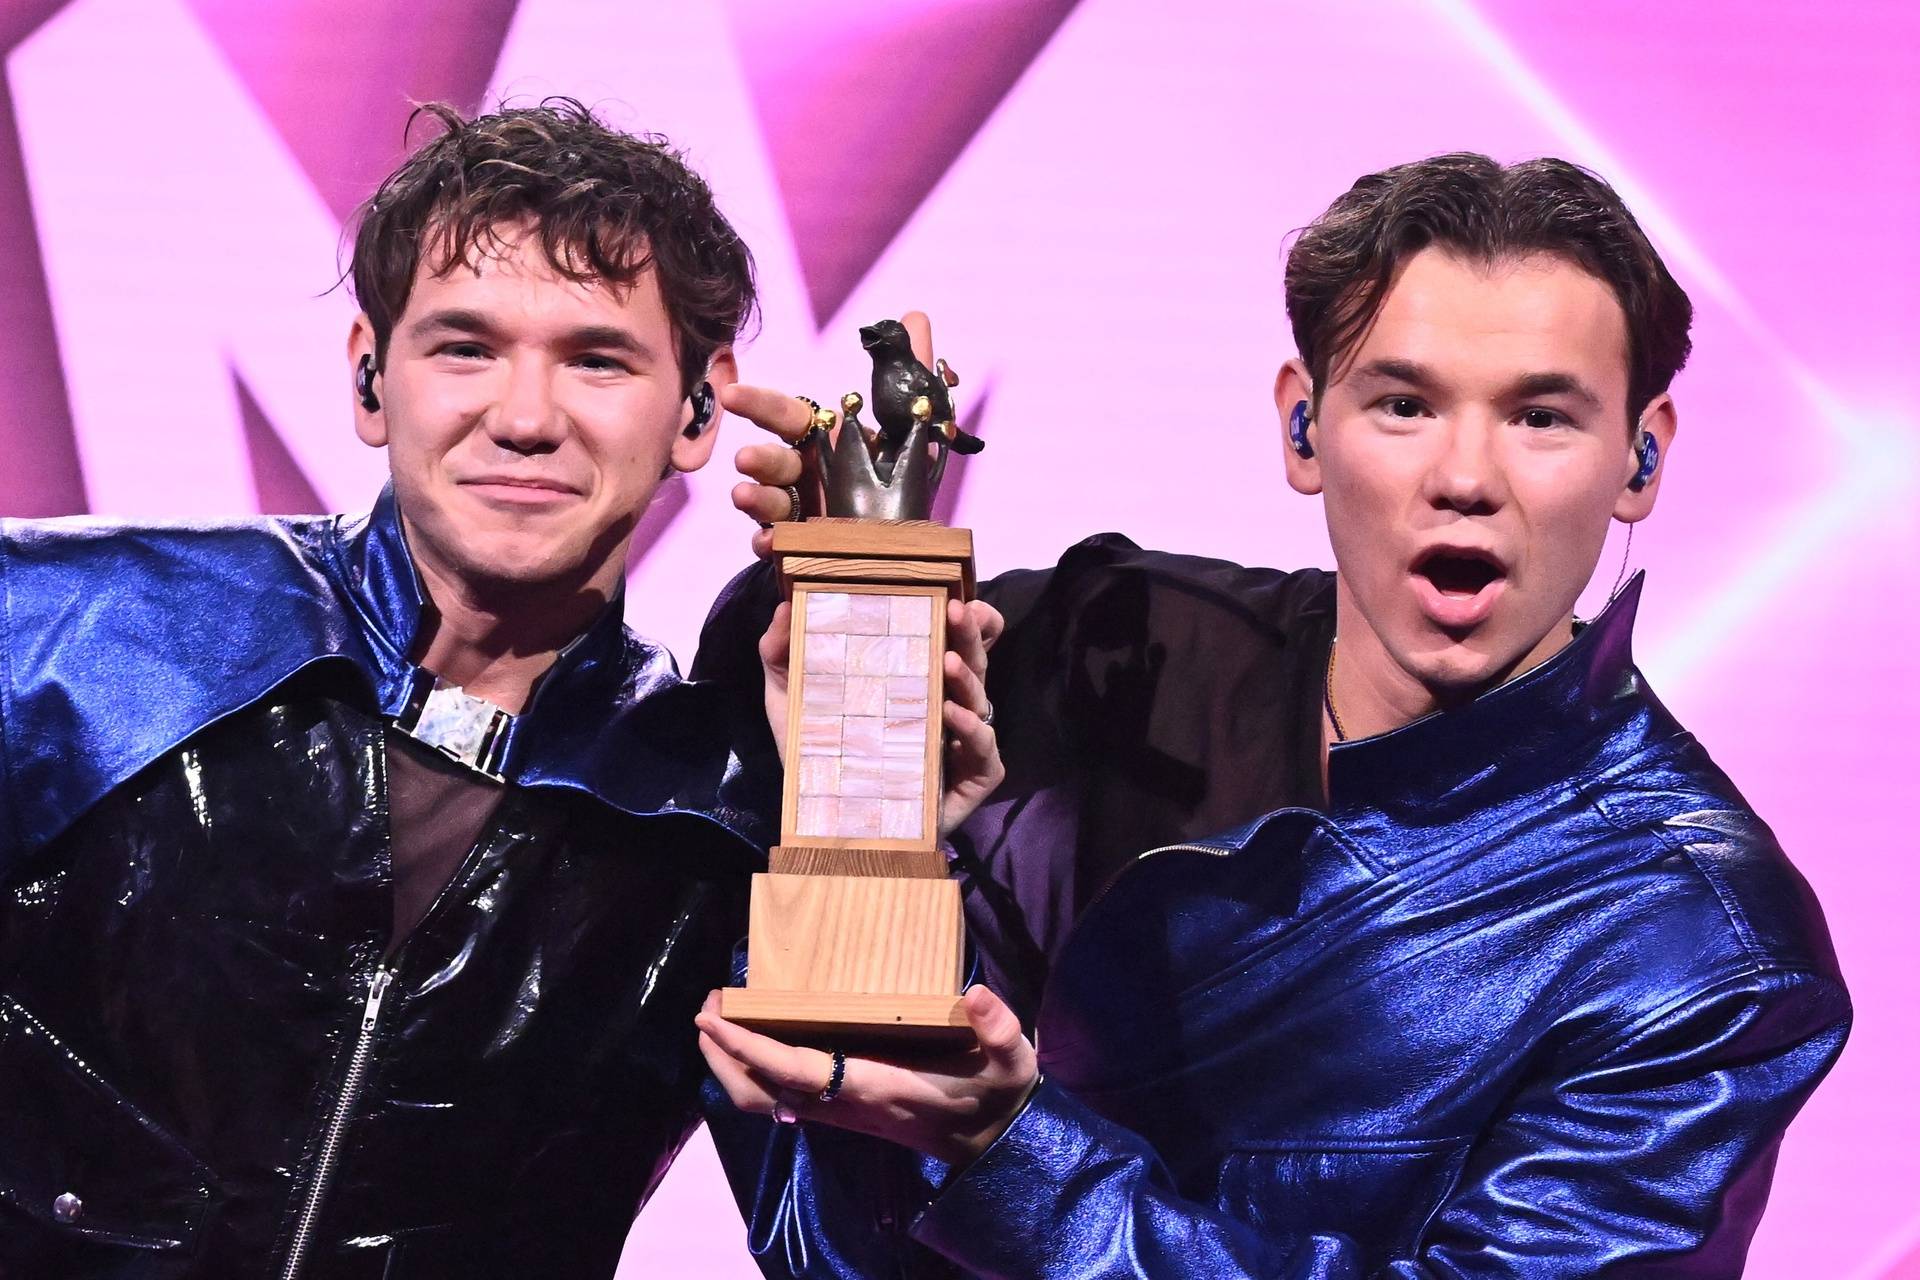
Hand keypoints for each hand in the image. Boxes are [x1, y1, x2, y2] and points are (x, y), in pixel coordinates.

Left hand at [697, 986, 1038, 1165]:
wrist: (994, 1144)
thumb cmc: (997, 1098)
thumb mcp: (1010, 1062)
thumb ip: (999, 1028)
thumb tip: (974, 996)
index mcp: (875, 1088)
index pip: (798, 1071)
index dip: (752, 1048)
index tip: (716, 1018)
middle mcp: (846, 1104)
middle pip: (760, 1095)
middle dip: (723, 1057)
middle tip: (707, 1006)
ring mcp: (841, 1110)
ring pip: (766, 1099)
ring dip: (732, 1064)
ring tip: (718, 1017)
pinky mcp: (844, 1108)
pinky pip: (783, 1093)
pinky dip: (757, 1066)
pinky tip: (757, 1034)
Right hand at [722, 311, 939, 558]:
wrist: (899, 532)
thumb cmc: (892, 468)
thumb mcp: (908, 420)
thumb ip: (909, 369)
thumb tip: (916, 315)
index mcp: (822, 438)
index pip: (786, 415)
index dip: (759, 403)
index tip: (731, 395)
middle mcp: (805, 472)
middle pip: (775, 461)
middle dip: (759, 459)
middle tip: (745, 460)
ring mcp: (801, 511)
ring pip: (770, 502)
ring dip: (755, 499)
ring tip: (745, 497)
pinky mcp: (805, 547)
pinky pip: (781, 546)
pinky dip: (771, 544)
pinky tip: (770, 544)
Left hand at [759, 594, 1004, 836]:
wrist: (820, 821)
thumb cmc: (816, 754)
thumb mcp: (790, 698)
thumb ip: (781, 652)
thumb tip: (785, 606)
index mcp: (915, 680)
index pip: (952, 640)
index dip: (965, 619)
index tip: (954, 596)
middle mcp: (944, 706)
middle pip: (972, 661)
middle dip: (969, 633)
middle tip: (955, 610)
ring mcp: (959, 744)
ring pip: (982, 702)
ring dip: (969, 678)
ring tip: (947, 660)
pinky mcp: (969, 781)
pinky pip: (985, 752)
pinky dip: (973, 732)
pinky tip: (950, 716)